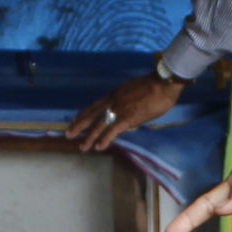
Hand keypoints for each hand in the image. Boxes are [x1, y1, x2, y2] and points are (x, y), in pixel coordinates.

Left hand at [64, 70, 184, 152]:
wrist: (163, 83)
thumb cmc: (154, 86)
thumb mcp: (134, 91)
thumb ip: (126, 100)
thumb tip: (125, 109)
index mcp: (115, 94)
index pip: (95, 105)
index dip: (84, 113)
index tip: (75, 120)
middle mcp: (113, 101)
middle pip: (91, 114)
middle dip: (79, 125)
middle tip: (69, 134)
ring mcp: (119, 109)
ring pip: (99, 124)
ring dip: (90, 137)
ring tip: (83, 147)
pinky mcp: (128, 117)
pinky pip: (113, 130)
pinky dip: (105, 138)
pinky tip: (99, 147)